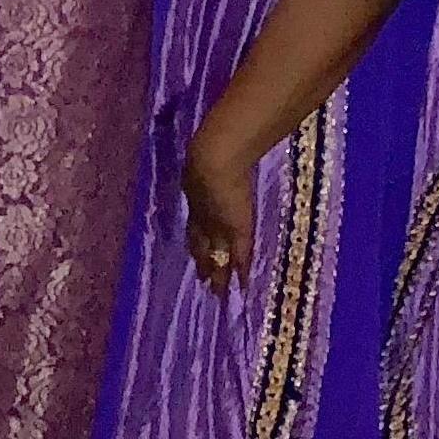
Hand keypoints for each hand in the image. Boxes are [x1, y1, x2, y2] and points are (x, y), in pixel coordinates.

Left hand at [181, 123, 256, 293]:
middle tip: (205, 282)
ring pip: (218, 256)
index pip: (198, 228)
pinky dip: (240, 271)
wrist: (216, 156)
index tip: (198, 256)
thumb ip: (211, 155)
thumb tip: (213, 145)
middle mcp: (206, 218)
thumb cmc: (211, 150)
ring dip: (219, 274)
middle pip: (204, 247)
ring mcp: (220, 225)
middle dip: (205, 263)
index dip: (198, 243)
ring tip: (217, 293)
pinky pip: (239, 256)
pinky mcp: (236, 229)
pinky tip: (241, 286)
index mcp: (198, 201)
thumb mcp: (205, 156)